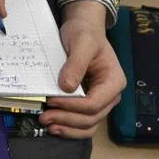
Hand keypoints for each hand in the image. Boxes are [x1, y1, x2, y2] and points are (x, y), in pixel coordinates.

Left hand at [40, 2, 125, 137]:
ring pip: (88, 125)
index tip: (51, 101)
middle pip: (91, 117)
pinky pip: (82, 122)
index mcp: (113, 81)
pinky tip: (55, 126)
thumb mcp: (81, 43)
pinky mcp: (88, 102)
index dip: (72, 106)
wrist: (82, 29)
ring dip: (68, 129)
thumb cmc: (84, 33)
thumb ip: (76, 64)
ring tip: (48, 126)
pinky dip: (69, 127)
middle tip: (44, 117)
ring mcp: (100, 101)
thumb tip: (66, 88)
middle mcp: (110, 95)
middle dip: (67, 120)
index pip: (94, 103)